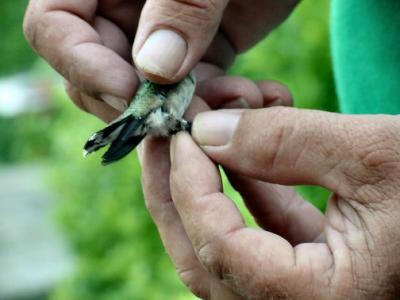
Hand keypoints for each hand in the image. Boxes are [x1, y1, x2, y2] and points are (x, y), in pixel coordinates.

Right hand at [23, 0, 297, 120]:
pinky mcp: (197, 57)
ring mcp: (160, 39)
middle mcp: (123, 11)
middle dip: (136, 104)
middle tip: (178, 116)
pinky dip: (212, 105)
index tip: (128, 90)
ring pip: (146, 95)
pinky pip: (189, 95)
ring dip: (182, 112)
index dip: (81, 64)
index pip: (53, 25)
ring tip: (227, 104)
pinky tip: (246, 96)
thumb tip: (155, 70)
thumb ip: (182, 6)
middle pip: (97, 74)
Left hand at [164, 108, 399, 298]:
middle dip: (176, 191)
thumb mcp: (378, 156)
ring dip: (211, 186)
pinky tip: (242, 157)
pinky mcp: (318, 270)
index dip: (190, 184)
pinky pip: (262, 235)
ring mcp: (307, 295)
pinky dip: (247, 194)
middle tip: (164, 139)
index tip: (181, 133)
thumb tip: (208, 130)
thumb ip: (286, 142)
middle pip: (204, 256)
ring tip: (203, 134)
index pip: (218, 246)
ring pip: (226, 246)